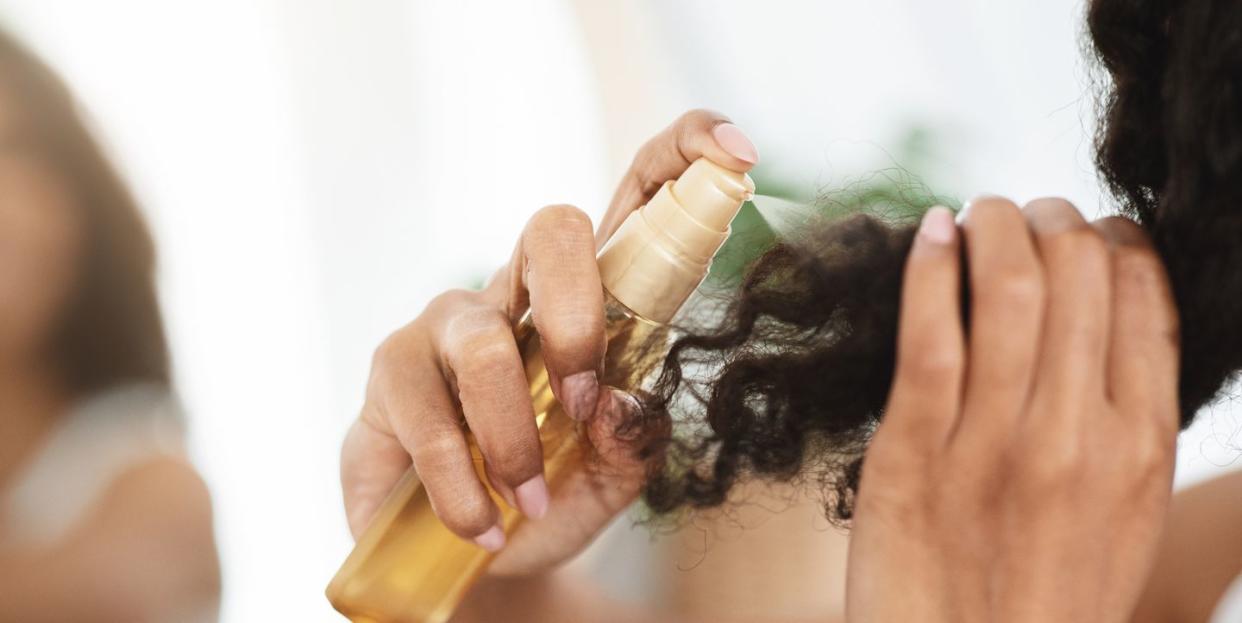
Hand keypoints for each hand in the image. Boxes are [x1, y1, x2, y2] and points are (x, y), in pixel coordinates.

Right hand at [341, 109, 757, 575]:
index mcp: (588, 305)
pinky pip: (427, 416)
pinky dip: (463, 485)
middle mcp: (518, 294)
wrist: (479, 561)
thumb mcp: (611, 477)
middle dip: (577, 313)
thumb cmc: (551, 497)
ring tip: (528, 502)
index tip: (739, 155)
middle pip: (550, 230)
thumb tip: (622, 398)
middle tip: (585, 400)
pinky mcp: (390, 373)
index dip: (682, 153)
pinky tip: (483, 524)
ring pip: (483, 341)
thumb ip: (633, 438)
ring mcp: (446, 325)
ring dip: (513, 437)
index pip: (633, 198)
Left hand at [846, 198, 1179, 621]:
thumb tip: (1110, 335)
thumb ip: (1122, 429)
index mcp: (1139, 447)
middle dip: (1053, 220)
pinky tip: (930, 234)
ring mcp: (993, 441)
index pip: (1145, 299)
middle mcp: (1076, 435)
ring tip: (977, 213)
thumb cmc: (1045, 599)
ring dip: (991, 226)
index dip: (1115, 243)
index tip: (1088, 231)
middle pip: (1078, 275)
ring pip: (1007, 287)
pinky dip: (930, 267)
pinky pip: (930, 335)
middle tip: (1024, 212)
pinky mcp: (914, 453)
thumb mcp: (1120, 520)